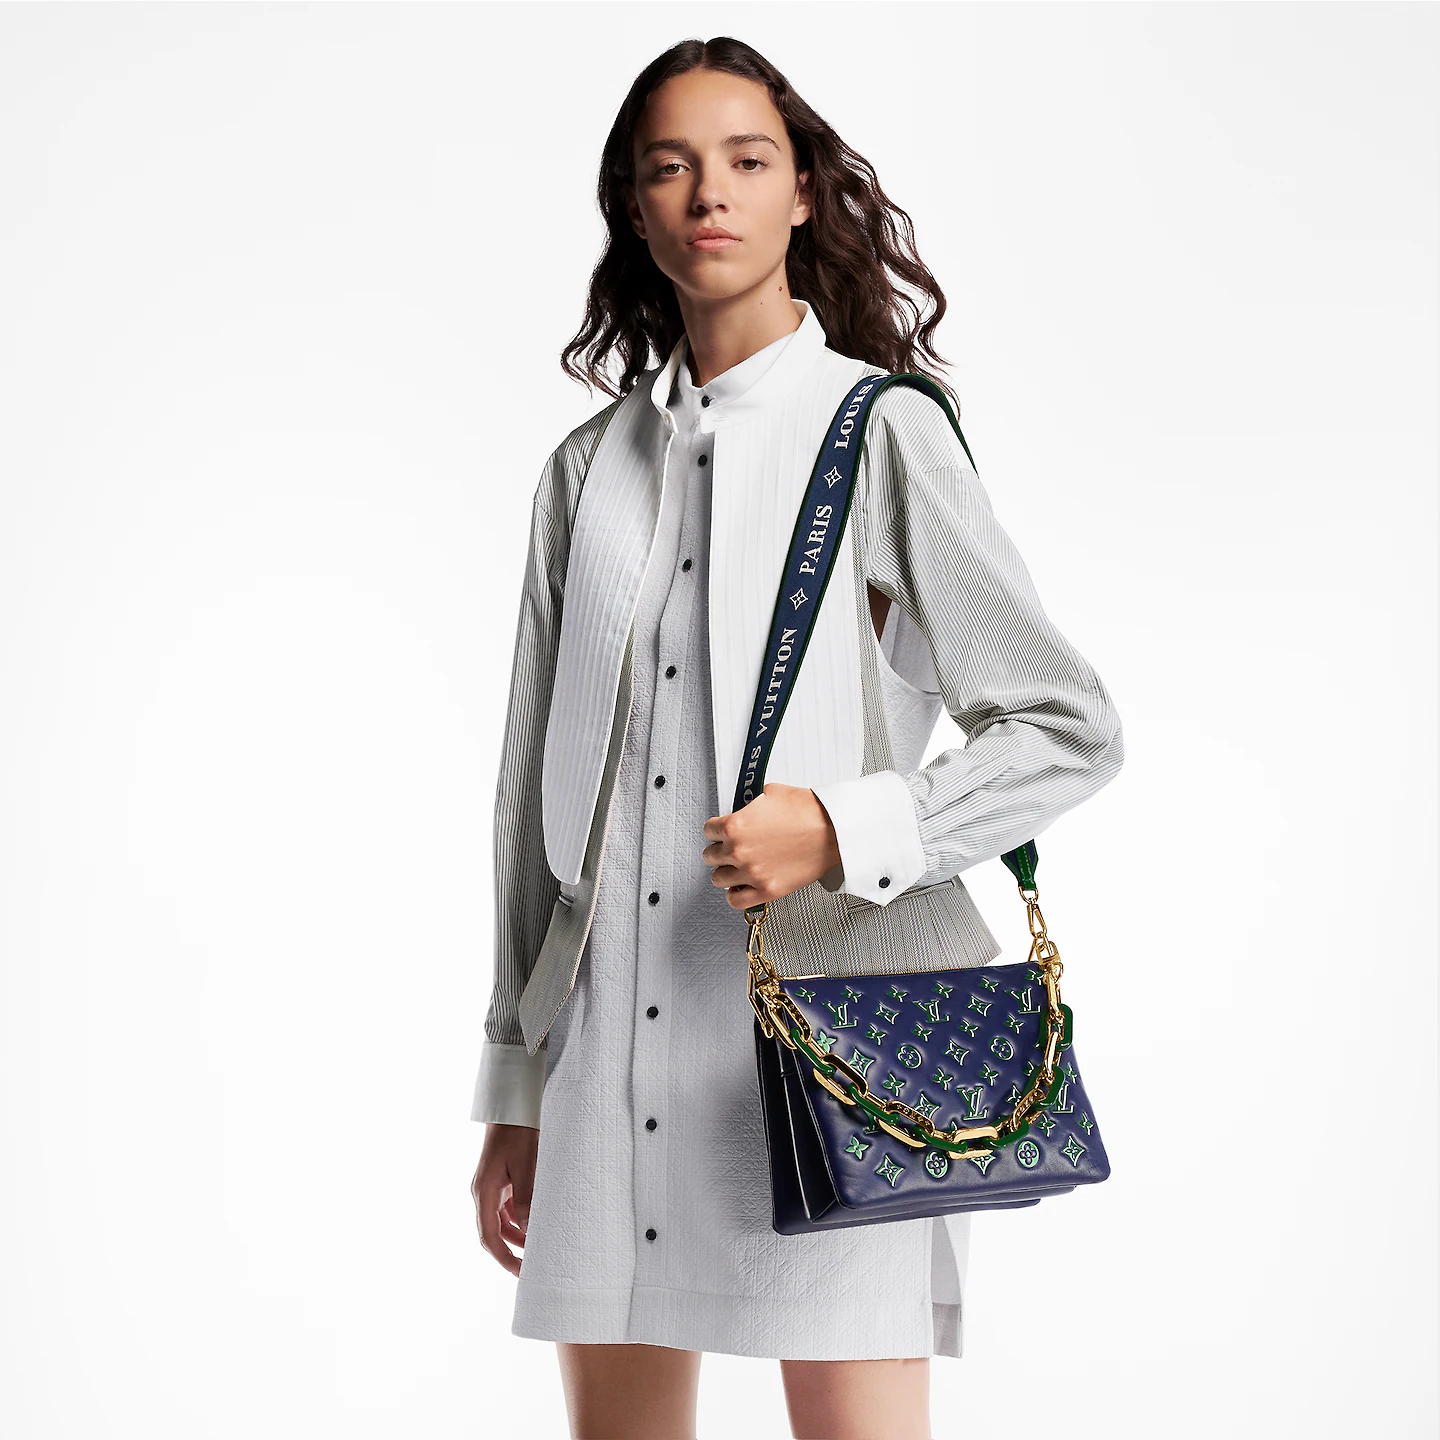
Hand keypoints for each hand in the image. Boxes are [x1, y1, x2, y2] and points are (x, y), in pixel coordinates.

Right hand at [473, 1122, 537, 1276]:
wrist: (513, 1108)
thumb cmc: (519, 1133)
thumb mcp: (526, 1166)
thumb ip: (526, 1199)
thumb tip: (528, 1231)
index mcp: (485, 1192)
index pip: (489, 1236)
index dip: (503, 1257)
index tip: (520, 1272)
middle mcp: (484, 1193)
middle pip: (493, 1233)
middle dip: (510, 1252)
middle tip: (530, 1268)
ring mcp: (491, 1187)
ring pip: (501, 1222)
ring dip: (517, 1236)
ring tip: (537, 1249)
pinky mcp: (501, 1181)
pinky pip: (507, 1209)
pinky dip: (519, 1220)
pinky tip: (535, 1224)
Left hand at [701, 782, 842, 909]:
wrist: (833, 830)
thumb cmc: (808, 811)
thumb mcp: (770, 793)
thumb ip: (750, 805)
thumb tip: (746, 811)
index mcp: (735, 826)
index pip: (708, 831)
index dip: (716, 830)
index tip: (721, 832)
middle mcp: (739, 851)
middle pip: (710, 856)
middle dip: (720, 850)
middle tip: (730, 848)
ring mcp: (752, 873)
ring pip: (719, 879)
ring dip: (726, 872)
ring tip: (735, 867)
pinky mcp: (767, 890)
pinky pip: (736, 901)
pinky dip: (735, 895)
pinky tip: (740, 887)